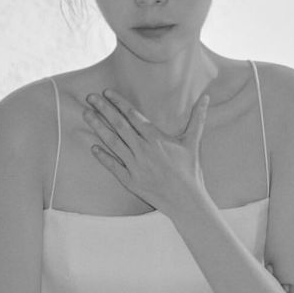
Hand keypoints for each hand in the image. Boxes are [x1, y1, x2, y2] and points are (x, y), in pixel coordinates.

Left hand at [82, 87, 210, 214]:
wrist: (186, 200)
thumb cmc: (190, 170)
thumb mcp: (193, 142)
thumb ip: (198, 117)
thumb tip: (207, 97)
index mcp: (156, 138)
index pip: (133, 115)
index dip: (118, 102)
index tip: (106, 92)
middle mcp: (142, 149)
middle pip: (119, 125)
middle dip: (103, 109)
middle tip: (89, 97)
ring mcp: (134, 165)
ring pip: (112, 143)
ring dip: (98, 127)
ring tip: (86, 114)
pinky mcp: (130, 180)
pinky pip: (113, 166)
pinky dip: (102, 157)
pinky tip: (92, 147)